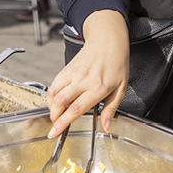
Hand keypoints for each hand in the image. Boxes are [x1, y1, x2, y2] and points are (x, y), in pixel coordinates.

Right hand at [47, 10, 128, 136]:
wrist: (108, 40)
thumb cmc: (116, 63)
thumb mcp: (121, 89)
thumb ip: (111, 109)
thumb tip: (105, 126)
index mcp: (98, 88)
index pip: (76, 108)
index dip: (63, 122)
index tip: (54, 132)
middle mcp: (84, 80)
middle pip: (60, 102)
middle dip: (54, 117)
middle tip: (55, 125)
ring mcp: (74, 73)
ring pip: (54, 93)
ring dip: (51, 107)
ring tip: (56, 114)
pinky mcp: (67, 68)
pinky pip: (54, 84)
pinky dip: (51, 95)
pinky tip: (56, 101)